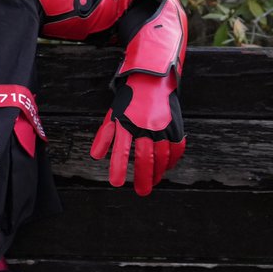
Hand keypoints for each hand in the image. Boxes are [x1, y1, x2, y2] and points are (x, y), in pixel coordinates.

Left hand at [89, 71, 184, 195]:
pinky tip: (167, 167)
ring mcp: (162, 126)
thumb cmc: (129, 99)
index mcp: (126, 123)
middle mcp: (145, 127)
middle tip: (141, 192)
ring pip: (162, 156)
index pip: (121, 150)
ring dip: (158, 172)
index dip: (118, 168)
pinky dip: (172, 160)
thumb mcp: (113, 115)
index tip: (116, 183)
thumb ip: (105, 136)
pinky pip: (176, 148)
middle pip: (144, 158)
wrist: (151, 79)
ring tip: (153, 182)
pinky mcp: (175, 125)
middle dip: (143, 178)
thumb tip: (96, 156)